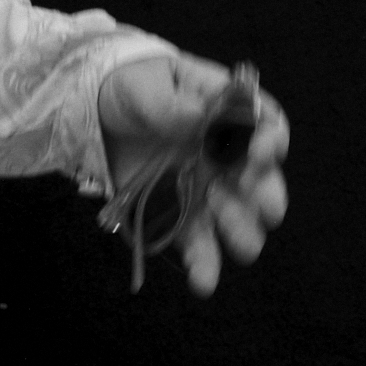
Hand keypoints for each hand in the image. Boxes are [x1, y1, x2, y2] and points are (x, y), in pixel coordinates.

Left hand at [97, 53, 290, 294]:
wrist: (94, 110)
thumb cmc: (133, 86)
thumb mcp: (148, 83)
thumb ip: (173, 103)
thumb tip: (199, 119)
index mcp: (228, 116)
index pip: (267, 127)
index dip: (271, 141)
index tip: (259, 151)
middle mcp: (226, 158)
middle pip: (263, 183)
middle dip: (268, 197)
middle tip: (264, 207)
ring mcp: (205, 191)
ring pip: (240, 222)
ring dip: (243, 233)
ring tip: (234, 238)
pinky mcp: (178, 217)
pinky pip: (198, 246)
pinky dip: (204, 266)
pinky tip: (203, 282)